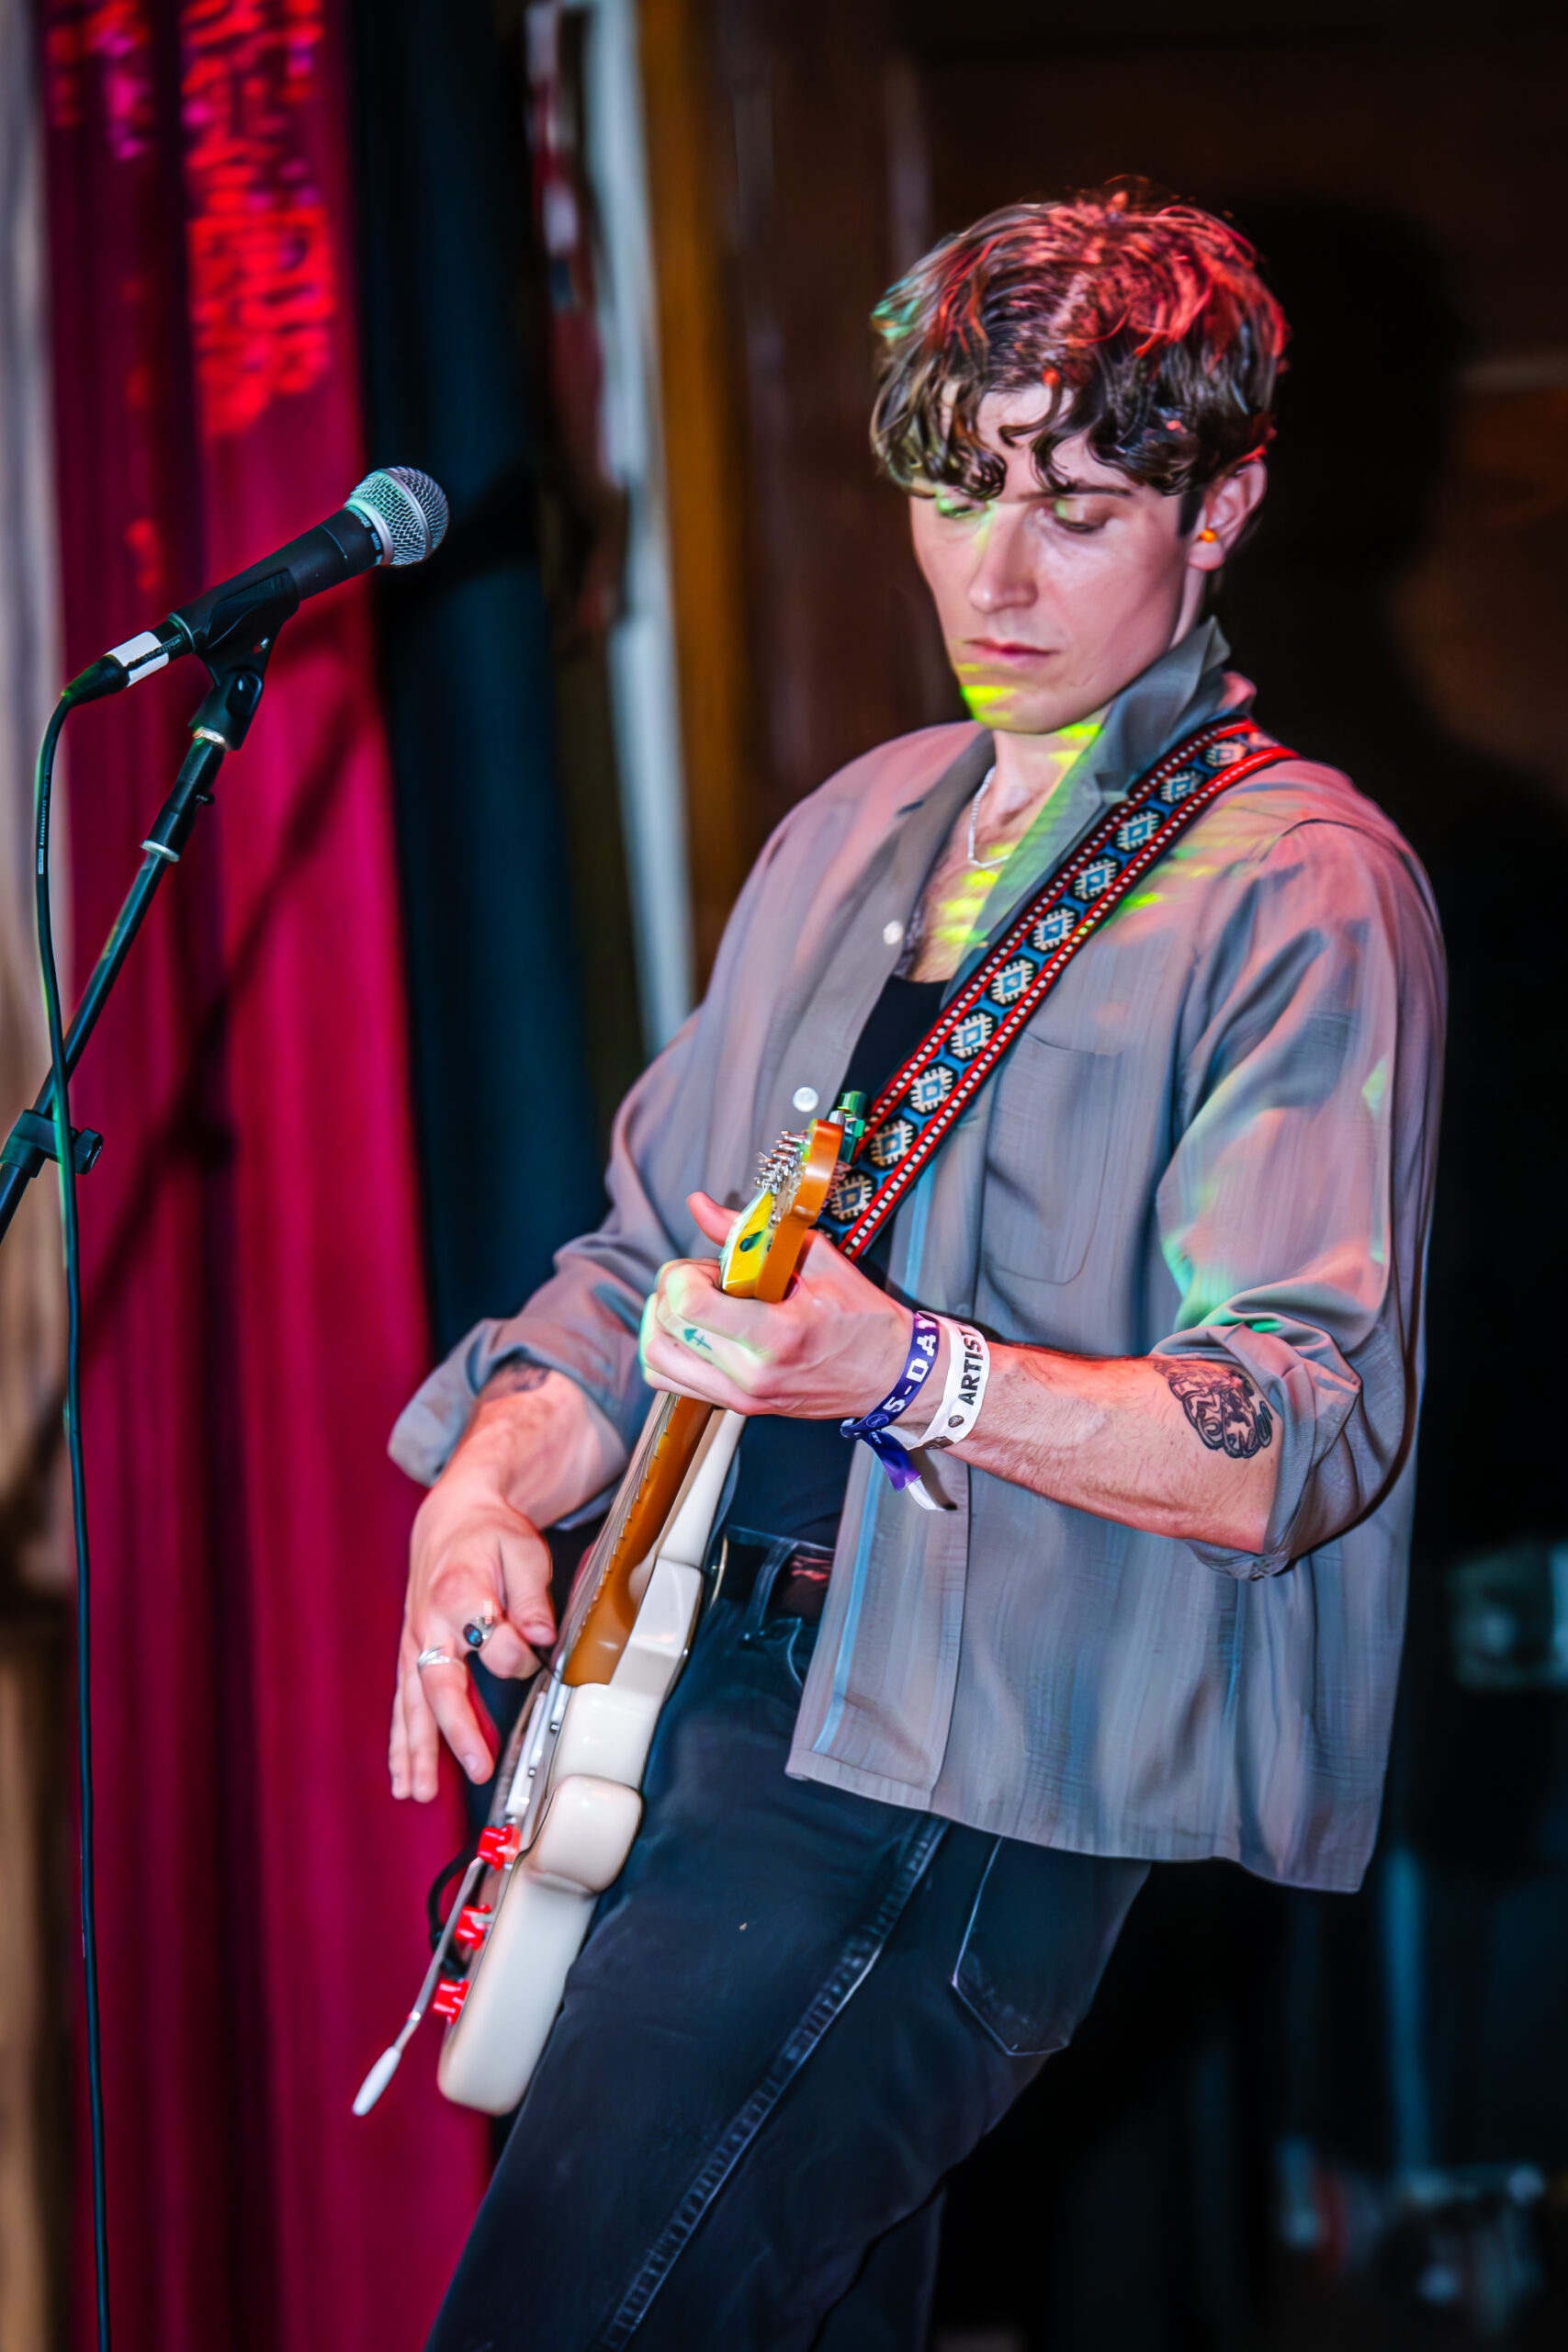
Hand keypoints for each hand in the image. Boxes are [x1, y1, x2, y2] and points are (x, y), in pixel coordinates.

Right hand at [389, 1414, 558, 1802]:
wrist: (453, 1517)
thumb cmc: (490, 1534)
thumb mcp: (524, 1550)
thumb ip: (532, 1596)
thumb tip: (538, 1638)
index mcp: (460, 1591)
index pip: (492, 1640)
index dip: (519, 1652)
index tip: (538, 1650)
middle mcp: (430, 1621)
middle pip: (438, 1683)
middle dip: (455, 1730)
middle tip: (476, 1768)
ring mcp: (416, 1640)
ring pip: (412, 1703)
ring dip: (415, 1750)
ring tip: (417, 1792)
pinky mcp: (412, 1652)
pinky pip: (404, 1703)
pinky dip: (402, 1742)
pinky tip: (404, 1776)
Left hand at [640, 1190, 915, 1420]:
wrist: (889, 1375)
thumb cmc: (863, 1318)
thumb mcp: (817, 1260)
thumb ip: (750, 1233)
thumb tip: (700, 1206)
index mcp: (776, 1334)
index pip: (689, 1306)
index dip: (683, 1274)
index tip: (711, 1266)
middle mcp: (752, 1373)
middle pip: (666, 1328)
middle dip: (674, 1289)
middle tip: (709, 1279)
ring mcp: (742, 1396)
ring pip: (656, 1358)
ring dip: (663, 1321)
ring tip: (697, 1305)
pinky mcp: (738, 1407)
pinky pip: (671, 1380)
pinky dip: (669, 1349)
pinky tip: (696, 1330)